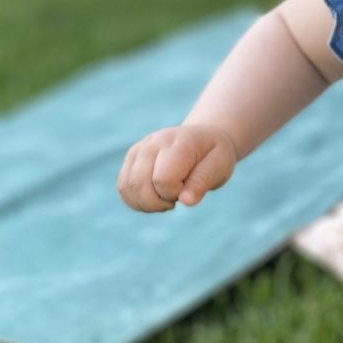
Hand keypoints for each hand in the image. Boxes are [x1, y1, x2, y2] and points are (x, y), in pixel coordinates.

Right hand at [117, 125, 236, 211]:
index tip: (189, 187)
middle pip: (139, 184)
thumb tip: (186, 201)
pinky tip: (156, 198)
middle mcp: (153, 143)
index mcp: (178, 143)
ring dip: (146, 204)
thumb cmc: (214, 155)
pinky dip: (137, 201)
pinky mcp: (131, 158)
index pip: (163, 180)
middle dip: (158, 203)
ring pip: (127, 188)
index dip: (175, 193)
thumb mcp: (219, 167)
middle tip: (177, 198)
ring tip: (167, 198)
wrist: (204, 138)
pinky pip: (123, 188)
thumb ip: (202, 183)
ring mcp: (139, 149)